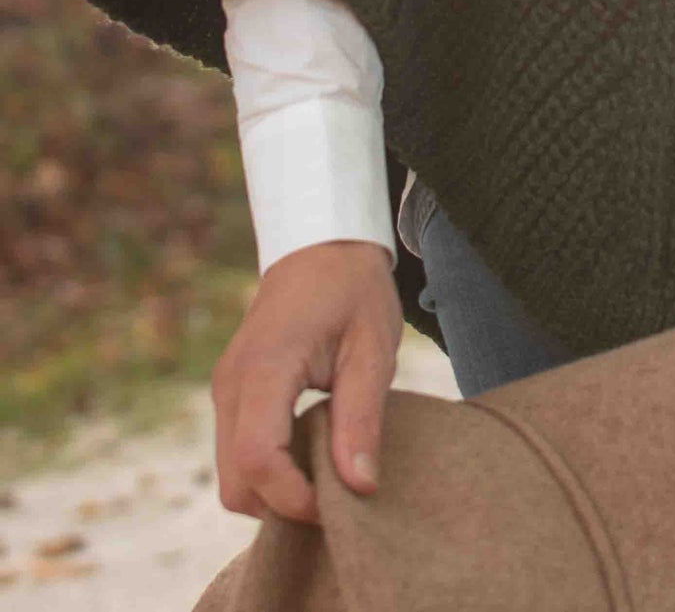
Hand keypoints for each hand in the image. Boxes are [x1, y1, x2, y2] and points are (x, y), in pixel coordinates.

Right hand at [212, 240, 401, 522]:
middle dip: (283, 505)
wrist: (321, 245)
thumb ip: (361, 417)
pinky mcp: (231, 395)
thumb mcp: (372, 347)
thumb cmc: (352, 289)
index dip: (294, 498)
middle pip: (236, 482)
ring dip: (275, 491)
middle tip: (338, 497)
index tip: (339, 506)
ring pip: (232, 476)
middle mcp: (231, 384)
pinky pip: (237, 455)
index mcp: (265, 367)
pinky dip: (269, 472)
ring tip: (329, 474)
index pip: (259, 459)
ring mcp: (225, 390)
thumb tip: (359, 487)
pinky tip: (311, 457)